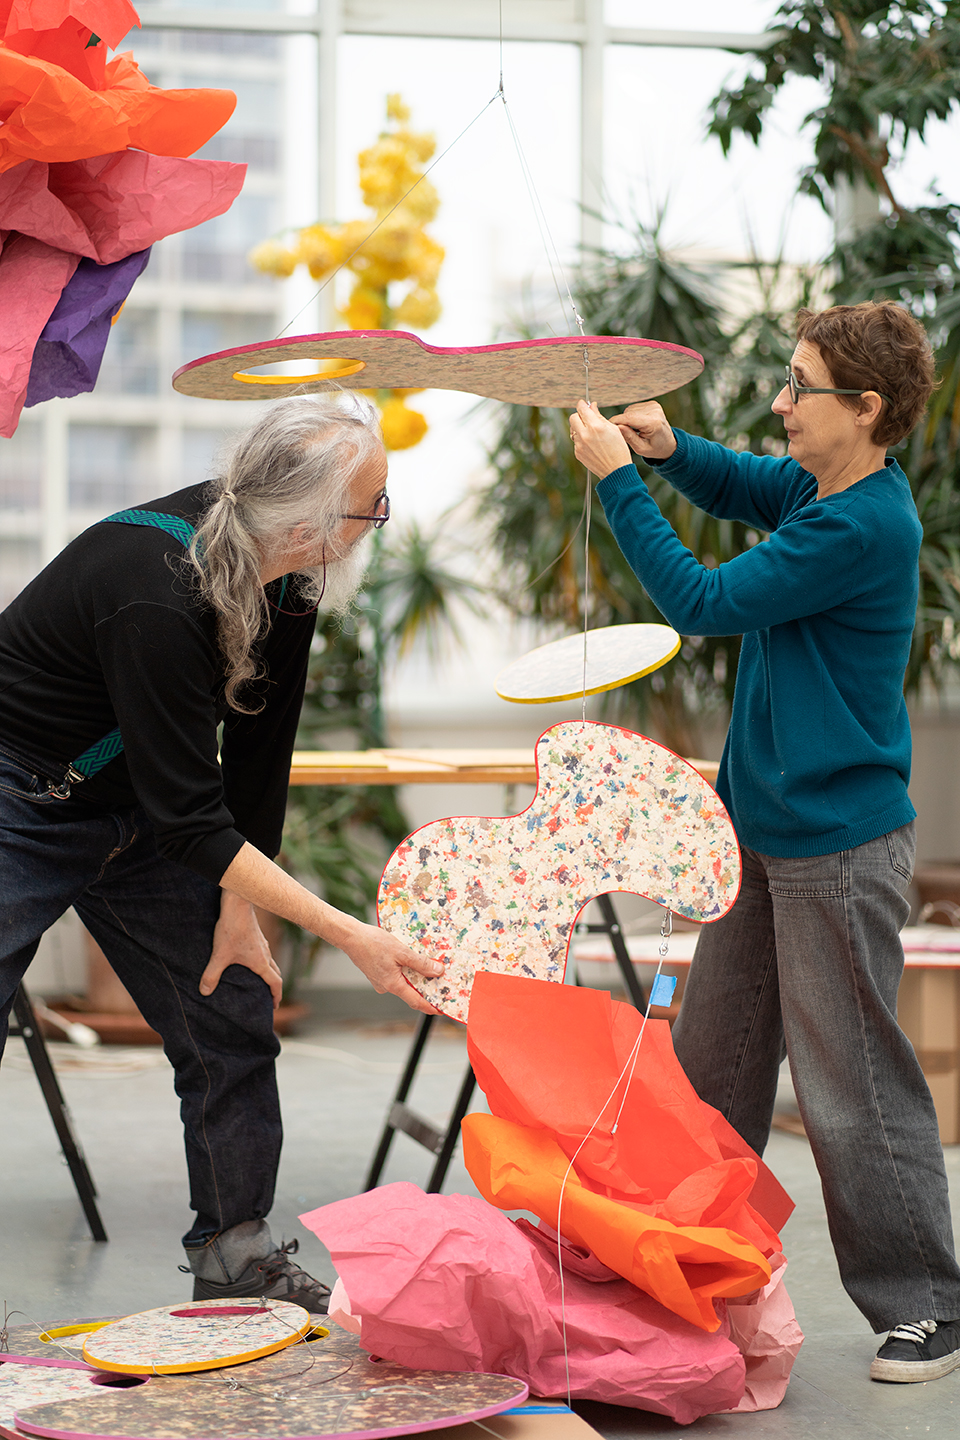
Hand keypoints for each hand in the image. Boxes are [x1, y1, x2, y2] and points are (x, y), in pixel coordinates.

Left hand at [200, 892, 283, 1007]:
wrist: (237, 904)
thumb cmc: (232, 929)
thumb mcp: (219, 955)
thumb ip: (211, 975)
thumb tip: (204, 992)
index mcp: (261, 963)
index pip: (276, 983)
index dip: (276, 996)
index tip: (274, 1006)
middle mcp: (265, 954)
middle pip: (275, 973)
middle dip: (273, 986)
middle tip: (267, 996)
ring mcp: (262, 943)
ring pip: (270, 962)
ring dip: (268, 973)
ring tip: (257, 980)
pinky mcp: (256, 936)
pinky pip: (263, 952)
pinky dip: (261, 961)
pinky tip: (247, 960)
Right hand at [340, 920, 441, 1014]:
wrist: (351, 937)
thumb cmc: (373, 943)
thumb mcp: (402, 951)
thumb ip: (421, 963)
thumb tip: (437, 971)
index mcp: (392, 985)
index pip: (416, 1002)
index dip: (430, 1007)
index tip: (441, 1009)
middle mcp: (386, 987)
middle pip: (410, 992)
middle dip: (425, 988)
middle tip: (439, 981)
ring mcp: (380, 982)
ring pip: (402, 983)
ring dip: (414, 977)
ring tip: (425, 966)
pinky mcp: (377, 975)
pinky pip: (395, 976)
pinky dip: (404, 971)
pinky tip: (408, 960)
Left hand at [569, 400, 632, 477]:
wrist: (616, 470)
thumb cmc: (618, 450)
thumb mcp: (613, 429)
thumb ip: (599, 416)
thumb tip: (591, 406)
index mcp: (595, 427)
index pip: (582, 409)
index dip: (582, 404)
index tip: (583, 404)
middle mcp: (585, 435)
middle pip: (573, 417)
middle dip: (579, 416)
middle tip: (587, 418)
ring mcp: (580, 445)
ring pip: (573, 430)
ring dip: (580, 428)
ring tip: (592, 433)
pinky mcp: (577, 453)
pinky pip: (576, 441)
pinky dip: (582, 439)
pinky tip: (592, 444)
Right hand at [608, 401, 676, 459]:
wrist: (668, 443)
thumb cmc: (654, 448)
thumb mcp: (641, 449)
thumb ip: (629, 437)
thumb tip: (617, 426)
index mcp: (653, 423)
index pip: (629, 418)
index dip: (616, 421)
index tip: (607, 428)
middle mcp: (655, 411)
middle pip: (628, 413)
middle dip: (622, 422)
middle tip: (623, 434)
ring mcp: (654, 406)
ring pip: (630, 410)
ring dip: (627, 419)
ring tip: (634, 430)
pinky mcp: (653, 404)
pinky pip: (634, 408)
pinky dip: (632, 416)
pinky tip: (637, 424)